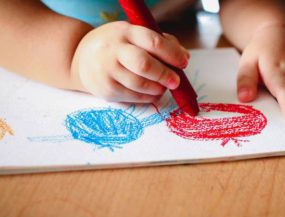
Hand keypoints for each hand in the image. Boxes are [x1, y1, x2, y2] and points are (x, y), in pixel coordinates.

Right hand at [71, 21, 188, 102]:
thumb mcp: (135, 35)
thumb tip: (184, 57)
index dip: (172, 54)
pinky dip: (148, 97)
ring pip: (140, 85)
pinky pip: (133, 97)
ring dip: (158, 89)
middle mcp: (114, 50)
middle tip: (176, 82)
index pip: (153, 42)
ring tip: (163, 87)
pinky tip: (152, 93)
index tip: (184, 62)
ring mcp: (107, 71)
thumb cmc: (117, 46)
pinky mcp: (106, 90)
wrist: (82, 58)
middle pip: (144, 65)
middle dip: (164, 75)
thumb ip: (161, 42)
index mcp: (126, 32)